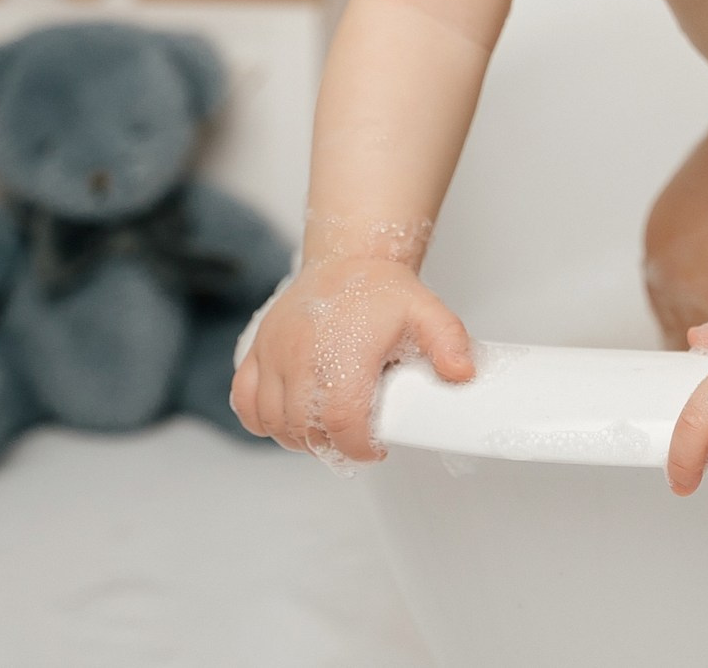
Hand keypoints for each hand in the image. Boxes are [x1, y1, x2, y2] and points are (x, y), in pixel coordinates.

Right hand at [231, 255, 472, 461]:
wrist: (348, 259)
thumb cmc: (381, 291)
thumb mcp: (427, 313)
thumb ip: (449, 344)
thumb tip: (461, 374)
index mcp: (343, 352)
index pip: (342, 421)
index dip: (359, 447)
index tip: (374, 449)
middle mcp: (301, 355)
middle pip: (306, 429)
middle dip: (332, 446)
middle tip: (355, 441)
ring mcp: (273, 354)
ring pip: (274, 422)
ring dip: (300, 438)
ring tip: (329, 432)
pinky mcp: (257, 352)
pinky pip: (245, 402)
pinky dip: (262, 421)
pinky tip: (290, 420)